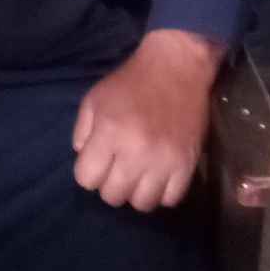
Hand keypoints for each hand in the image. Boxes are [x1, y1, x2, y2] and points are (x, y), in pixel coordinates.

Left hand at [71, 29, 223, 211]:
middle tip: (117, 166)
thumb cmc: (131, 82)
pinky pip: (170, 199)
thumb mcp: (95, 98)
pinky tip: (158, 175)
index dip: (88, 171)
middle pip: (112, 196)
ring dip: (135, 191)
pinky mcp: (187, 164)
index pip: (86, 179)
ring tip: (138, 173)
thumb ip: (82, 131)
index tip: (97, 160)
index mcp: (109, 132)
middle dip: (109, 183)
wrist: (177, 67)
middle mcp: (136, 151)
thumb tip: (83, 158)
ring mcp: (164, 160)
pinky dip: (161, 192)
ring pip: (142, 204)